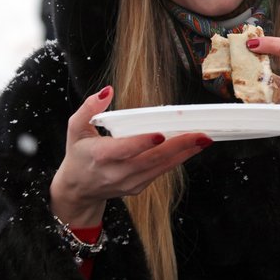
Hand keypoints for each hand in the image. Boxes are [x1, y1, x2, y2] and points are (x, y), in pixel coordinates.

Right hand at [49, 86, 211, 226]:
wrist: (78, 189)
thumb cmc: (79, 154)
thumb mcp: (75, 128)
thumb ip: (89, 108)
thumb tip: (108, 91)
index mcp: (100, 156)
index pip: (124, 150)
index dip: (142, 143)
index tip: (161, 134)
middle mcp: (116, 172)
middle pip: (151, 159)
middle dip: (178, 146)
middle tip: (200, 134)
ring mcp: (129, 182)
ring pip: (161, 168)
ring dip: (184, 153)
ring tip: (203, 139)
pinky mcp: (138, 187)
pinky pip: (160, 172)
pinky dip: (177, 160)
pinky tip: (191, 148)